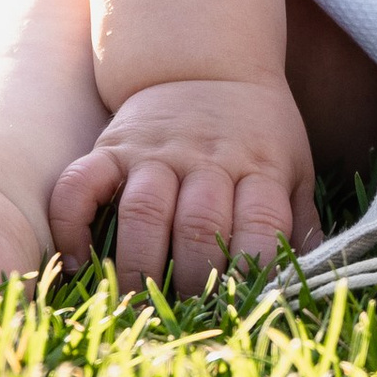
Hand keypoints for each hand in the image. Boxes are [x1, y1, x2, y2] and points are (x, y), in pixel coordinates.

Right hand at [49, 77, 319, 293]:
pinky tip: (77, 261)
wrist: (206, 63)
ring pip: (143, 211)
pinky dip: (72, 225)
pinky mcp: (112, 146)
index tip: (241, 307)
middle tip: (186, 314)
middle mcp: (206, 158)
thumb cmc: (257, 130)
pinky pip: (79, 185)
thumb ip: (299, 222)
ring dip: (138, 267)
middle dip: (192, 282)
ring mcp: (154, 152)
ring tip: (136, 302)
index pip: (261, 226)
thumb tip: (304, 283)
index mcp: (259, 167)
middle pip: (199, 226)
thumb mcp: (294, 166)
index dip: (253, 274)